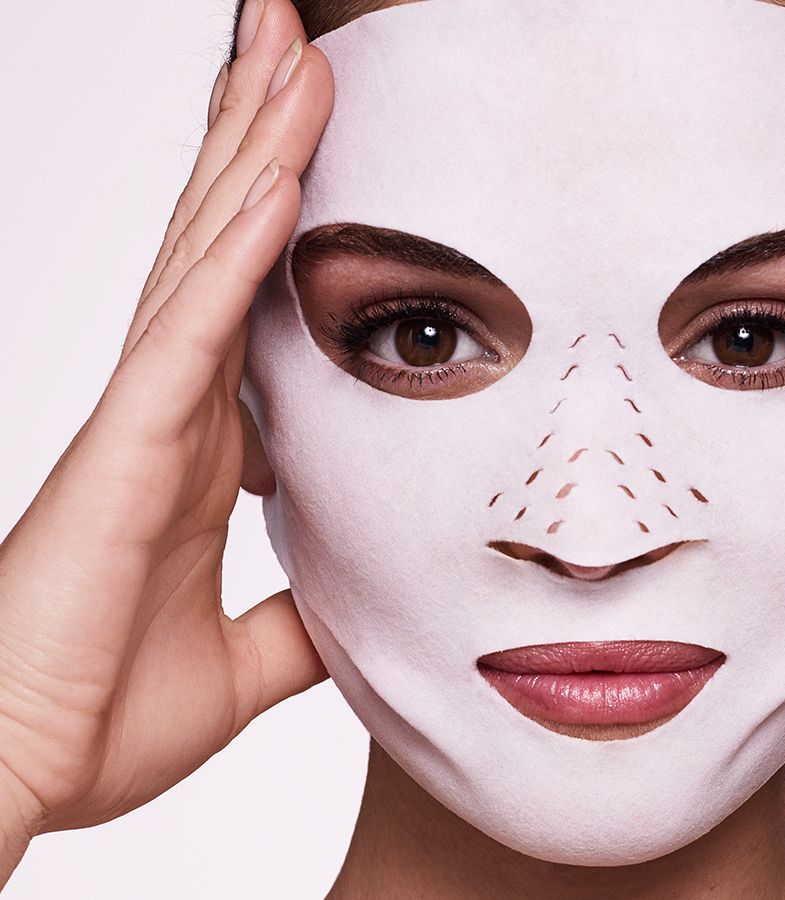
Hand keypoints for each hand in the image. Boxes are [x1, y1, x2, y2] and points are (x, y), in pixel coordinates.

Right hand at [0, 0, 331, 876]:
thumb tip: (360, 599)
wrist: (15, 774)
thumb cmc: (100, 712)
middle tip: (298, 39)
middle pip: (226, 242)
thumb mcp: (247, 660)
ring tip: (292, 51)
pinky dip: (236, 250)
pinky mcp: (126, 445)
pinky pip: (191, 327)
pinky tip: (277, 178)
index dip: (285, 217)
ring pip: (208, 253)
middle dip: (262, 136)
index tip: (326, 141)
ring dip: (256, 150)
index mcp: (207, 448)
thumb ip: (303, 617)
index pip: (256, 302)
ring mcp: (146, 416)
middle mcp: (174, 408)